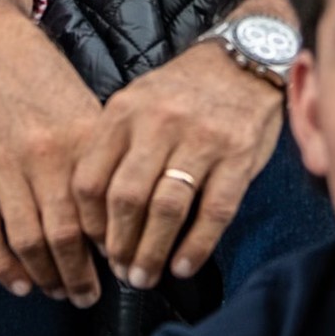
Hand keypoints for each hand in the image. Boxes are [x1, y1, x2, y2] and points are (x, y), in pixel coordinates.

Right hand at [0, 8, 105, 304]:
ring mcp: (3, 168)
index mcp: (80, 139)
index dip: (113, 248)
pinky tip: (19, 284)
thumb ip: (102, 156)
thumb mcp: (86, 107)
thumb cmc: (46, 79)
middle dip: (80, 276)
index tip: (123, 267)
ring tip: (60, 293)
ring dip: (45, 277)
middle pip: (65, 236)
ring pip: (26, 241)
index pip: (102, 211)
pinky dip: (1, 266)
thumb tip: (125, 213)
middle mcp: (43, 157)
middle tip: (90, 296)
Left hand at [72, 38, 283, 289]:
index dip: (89, 224)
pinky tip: (183, 266)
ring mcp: (201, 139)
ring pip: (166, 209)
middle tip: (121, 272)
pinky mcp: (238, 155)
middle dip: (119, 247)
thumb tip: (98, 216)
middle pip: (126, 199)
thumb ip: (116, 146)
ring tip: (146, 277)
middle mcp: (159, 123)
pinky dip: (195, 246)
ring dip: (152, 253)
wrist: (244, 58)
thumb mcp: (138, 101)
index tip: (95, 247)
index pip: (91, 179)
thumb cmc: (184, 90)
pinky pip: (213, 211)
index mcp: (125, 111)